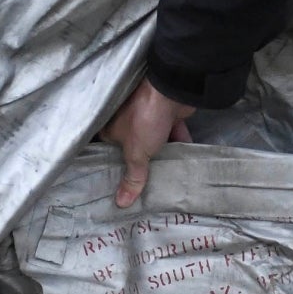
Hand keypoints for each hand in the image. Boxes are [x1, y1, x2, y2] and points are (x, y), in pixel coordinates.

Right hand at [103, 77, 195, 207]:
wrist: (172, 90)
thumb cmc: (145, 117)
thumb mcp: (136, 152)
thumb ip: (132, 177)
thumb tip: (121, 203)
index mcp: (110, 129)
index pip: (108, 153)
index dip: (113, 170)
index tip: (119, 189)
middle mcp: (125, 122)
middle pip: (132, 150)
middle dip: (140, 167)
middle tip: (143, 191)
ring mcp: (148, 118)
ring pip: (153, 143)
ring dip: (161, 158)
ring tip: (164, 182)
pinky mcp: (168, 116)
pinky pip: (172, 136)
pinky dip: (178, 146)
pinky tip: (184, 164)